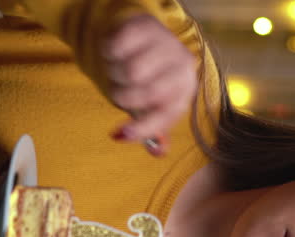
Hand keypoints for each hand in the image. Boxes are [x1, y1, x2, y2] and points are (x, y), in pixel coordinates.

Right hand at [102, 14, 198, 156]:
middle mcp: (182, 64)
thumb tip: (158, 153)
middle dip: (124, 97)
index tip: (121, 134)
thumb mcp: (155, 102)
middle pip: (145, 93)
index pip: (166, 114)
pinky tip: (116, 52)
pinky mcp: (144, 26)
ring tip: (118, 69)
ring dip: (113, 74)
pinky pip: (116, 49)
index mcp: (185, 88)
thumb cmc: (151, 76)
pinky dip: (108, 54)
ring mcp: (165, 42)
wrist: (145, 35)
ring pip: (128, 71)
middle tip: (119, 92)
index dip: (143, 128)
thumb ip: (154, 128)